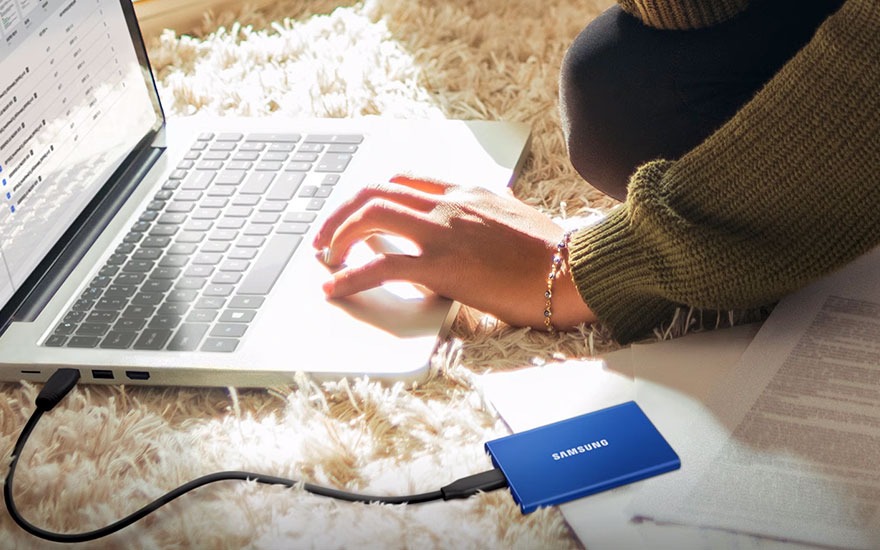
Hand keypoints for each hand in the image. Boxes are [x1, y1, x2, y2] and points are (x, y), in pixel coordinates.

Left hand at [312, 176, 594, 329]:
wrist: (576, 271)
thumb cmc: (553, 255)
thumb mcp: (511, 220)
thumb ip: (478, 218)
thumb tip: (456, 234)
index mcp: (466, 192)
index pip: (402, 180)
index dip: (369, 196)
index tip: (355, 215)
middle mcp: (449, 204)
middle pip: (376, 192)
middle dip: (341, 213)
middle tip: (326, 238)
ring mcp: (444, 231)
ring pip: (371, 216)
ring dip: (339, 236)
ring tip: (327, 258)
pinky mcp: (443, 266)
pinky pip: (382, 266)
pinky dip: (350, 276)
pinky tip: (335, 287)